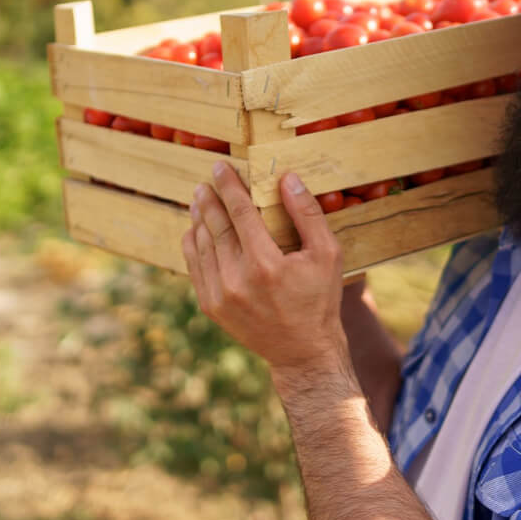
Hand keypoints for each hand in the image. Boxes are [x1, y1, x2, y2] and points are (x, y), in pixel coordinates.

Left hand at [182, 162, 348, 383]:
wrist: (302, 351)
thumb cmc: (319, 299)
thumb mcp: (327, 255)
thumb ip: (308, 214)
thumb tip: (288, 179)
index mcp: (266, 264)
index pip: (240, 213)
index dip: (229, 187)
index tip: (220, 167)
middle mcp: (237, 280)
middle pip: (215, 227)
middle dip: (209, 200)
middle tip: (205, 181)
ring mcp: (220, 295)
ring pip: (202, 245)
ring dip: (199, 219)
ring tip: (199, 200)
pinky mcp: (211, 306)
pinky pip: (195, 267)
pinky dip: (193, 245)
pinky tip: (195, 230)